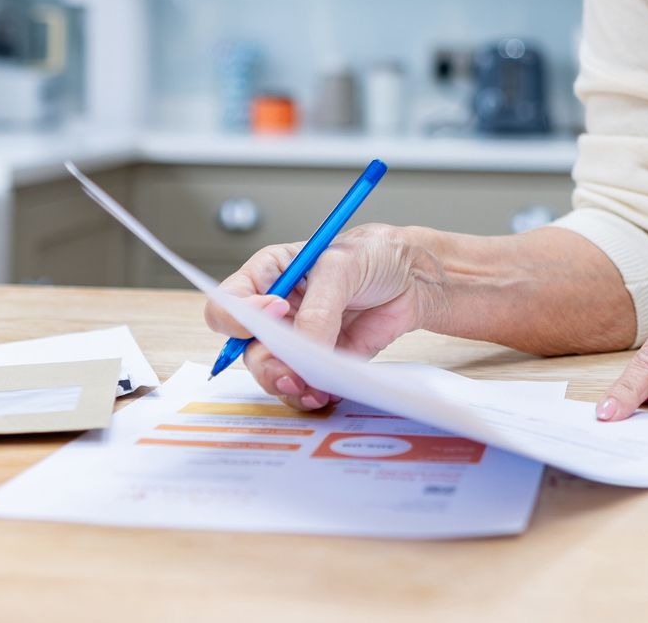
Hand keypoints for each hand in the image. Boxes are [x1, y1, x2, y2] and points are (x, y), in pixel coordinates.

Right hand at [205, 222, 439, 409]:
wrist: (416, 277)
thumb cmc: (375, 253)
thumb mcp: (342, 266)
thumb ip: (319, 308)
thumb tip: (303, 347)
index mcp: (270, 274)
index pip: (231, 300)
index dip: (239, 315)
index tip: (274, 314)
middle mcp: (277, 309)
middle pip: (247, 346)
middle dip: (266, 362)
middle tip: (290, 369)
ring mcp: (299, 337)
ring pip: (272, 371)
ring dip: (287, 384)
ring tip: (310, 388)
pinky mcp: (322, 360)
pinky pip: (305, 384)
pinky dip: (312, 394)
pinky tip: (326, 393)